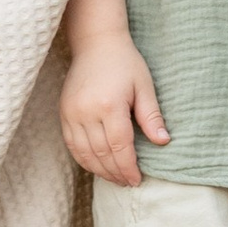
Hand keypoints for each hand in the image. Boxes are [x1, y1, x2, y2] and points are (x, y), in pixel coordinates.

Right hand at [61, 28, 165, 186]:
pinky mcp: (64, 112)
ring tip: (115, 178)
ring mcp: (72, 112)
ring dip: (100, 170)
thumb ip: (151, 116)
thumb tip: (163, 141)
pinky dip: (84, 159)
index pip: (119, 146)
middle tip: (127, 183)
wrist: (96, 43)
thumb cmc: (125, 62)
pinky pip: (72, 145)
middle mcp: (87, 111)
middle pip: (101, 153)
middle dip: (116, 172)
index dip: (129, 167)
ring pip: (84, 153)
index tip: (137, 179)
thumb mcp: (144, 86)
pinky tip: (97, 165)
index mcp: (109, 105)